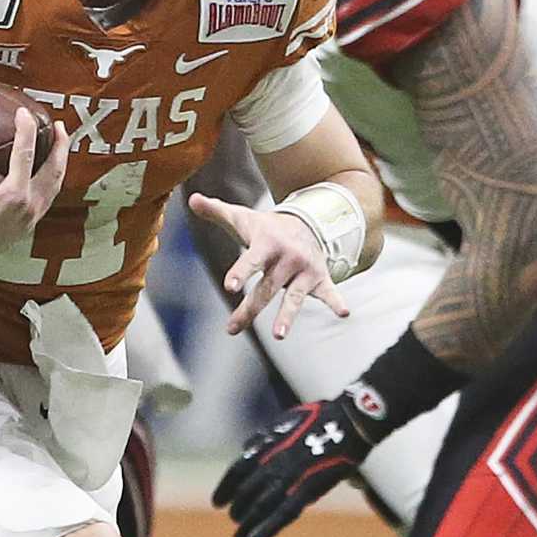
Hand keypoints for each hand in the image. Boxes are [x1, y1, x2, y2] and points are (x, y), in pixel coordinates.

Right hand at [0, 108, 68, 274]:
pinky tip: (47, 170)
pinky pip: (49, 195)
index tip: (23, 113)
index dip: (26, 129)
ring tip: (58, 144)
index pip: (25, 153)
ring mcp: (32, 215)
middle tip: (57, 126)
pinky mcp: (31, 222)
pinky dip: (52, 178)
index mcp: (13, 195)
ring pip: (55, 184)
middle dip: (60, 145)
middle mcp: (29, 205)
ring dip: (59, 161)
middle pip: (54, 169)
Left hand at [186, 192, 346, 338]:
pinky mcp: (320, 278)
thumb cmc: (265, 227)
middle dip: (250, 309)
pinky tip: (344, 313)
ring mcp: (305, 269)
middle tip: (232, 328)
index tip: (230, 287)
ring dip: (286, 316)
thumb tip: (192, 200)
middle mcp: (287, 257)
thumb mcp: (243, 218)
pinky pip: (330, 292)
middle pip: (266, 288)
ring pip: (294, 297)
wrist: (308, 222)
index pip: (252, 260)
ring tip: (278, 336)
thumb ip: (216, 211)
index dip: (241, 272)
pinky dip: (337, 301)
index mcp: (266, 244)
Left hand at [213, 394, 371, 536]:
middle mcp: (272, 463)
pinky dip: (267, 530)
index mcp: (266, 446)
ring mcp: (289, 478)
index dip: (225, 488)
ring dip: (247, 525)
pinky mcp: (308, 490)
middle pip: (246, 493)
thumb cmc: (320, 418)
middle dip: (238, 509)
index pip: (236, 471)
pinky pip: (282, 514)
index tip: (217, 502)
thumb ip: (264, 438)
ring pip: (260, 507)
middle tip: (234, 520)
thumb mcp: (285, 422)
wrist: (347, 421)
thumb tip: (247, 448)